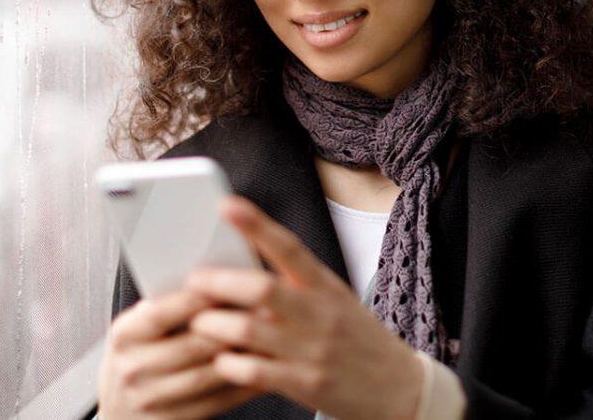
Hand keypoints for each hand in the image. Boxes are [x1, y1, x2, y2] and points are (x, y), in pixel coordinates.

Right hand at [98, 288, 262, 418]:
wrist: (122, 410)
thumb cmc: (139, 356)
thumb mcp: (139, 328)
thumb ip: (168, 306)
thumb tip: (216, 280)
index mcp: (123, 335)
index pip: (160, 313)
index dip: (197, 299)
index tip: (230, 283)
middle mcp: (132, 368)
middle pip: (191, 345)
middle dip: (233, 326)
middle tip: (266, 310)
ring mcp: (150, 398)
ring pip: (208, 375)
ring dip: (244, 356)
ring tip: (272, 337)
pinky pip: (216, 401)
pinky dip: (244, 385)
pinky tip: (265, 369)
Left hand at [186, 196, 424, 419]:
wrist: (399, 388)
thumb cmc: (359, 341)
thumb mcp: (337, 302)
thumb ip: (297, 287)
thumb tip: (243, 271)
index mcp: (326, 287)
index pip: (289, 247)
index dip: (256, 224)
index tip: (226, 205)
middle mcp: (320, 314)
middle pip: (260, 288)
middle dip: (218, 283)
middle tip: (193, 281)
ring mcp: (313, 350)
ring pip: (247, 330)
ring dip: (213, 326)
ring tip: (198, 324)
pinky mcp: (306, 384)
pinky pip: (253, 372)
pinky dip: (229, 364)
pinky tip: (222, 361)